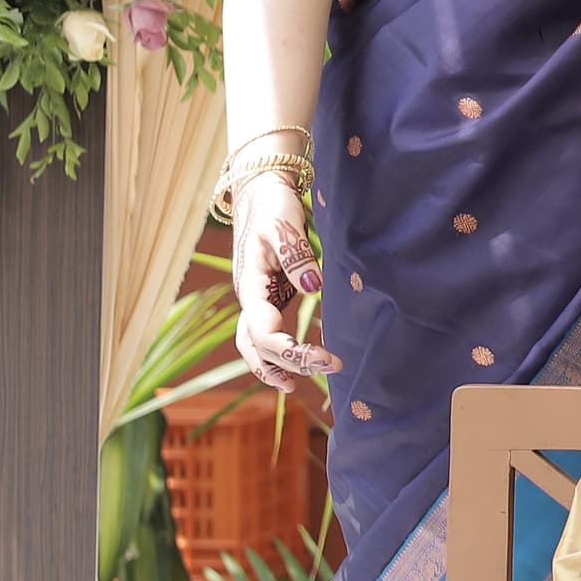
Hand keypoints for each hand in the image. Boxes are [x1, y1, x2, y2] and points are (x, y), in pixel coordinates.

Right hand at [229, 170, 337, 386]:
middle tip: (332, 367)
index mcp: (250, 286)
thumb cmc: (272, 207)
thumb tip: (313, 287)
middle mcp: (248, 298)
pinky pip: (265, 333)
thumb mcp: (283, 226)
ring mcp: (256, 299)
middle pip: (257, 345)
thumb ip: (295, 257)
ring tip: (295, 387)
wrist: (260, 193)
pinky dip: (274, 353)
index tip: (326, 359)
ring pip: (253, 345)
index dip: (292, 351)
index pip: (264, 332)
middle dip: (290, 363)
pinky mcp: (268, 296)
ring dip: (272, 366)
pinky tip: (294, 365)